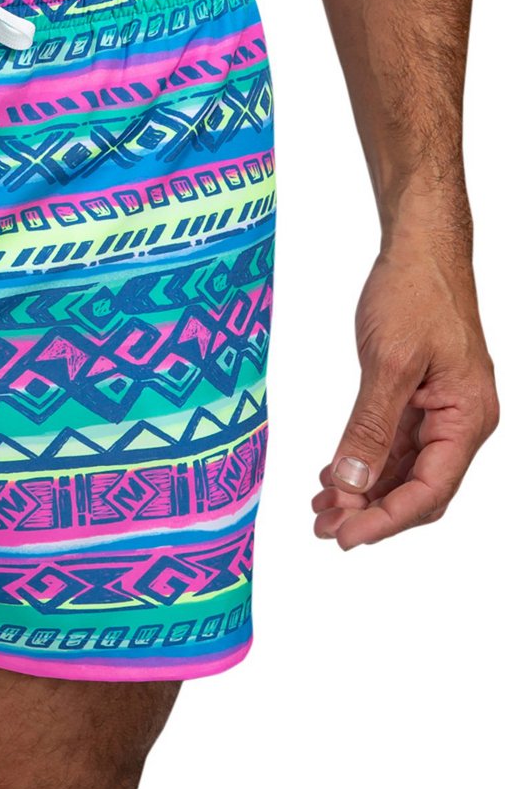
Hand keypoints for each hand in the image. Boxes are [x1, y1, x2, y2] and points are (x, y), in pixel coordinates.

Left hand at [313, 244, 498, 548]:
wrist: (419, 251)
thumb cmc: (416, 294)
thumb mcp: (390, 362)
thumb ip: (371, 426)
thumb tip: (352, 482)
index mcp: (467, 419)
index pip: (430, 490)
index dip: (387, 519)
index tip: (346, 537)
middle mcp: (459, 423)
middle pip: (418, 489)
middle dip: (371, 513)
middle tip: (323, 529)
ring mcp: (437, 413)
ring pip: (401, 472)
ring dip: (362, 494)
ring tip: (321, 511)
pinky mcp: (415, 400)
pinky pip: (391, 446)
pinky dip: (362, 465)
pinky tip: (332, 480)